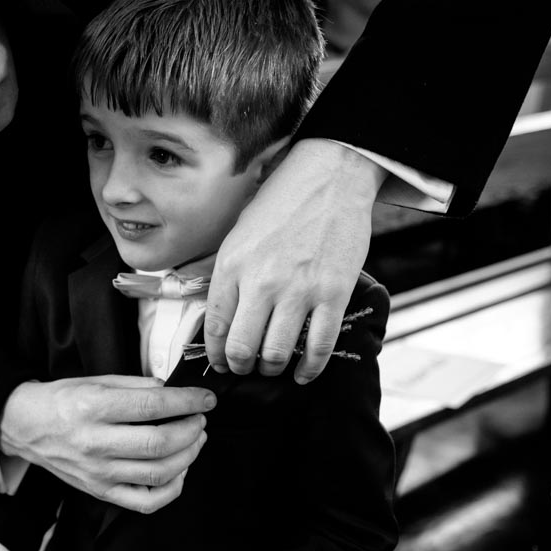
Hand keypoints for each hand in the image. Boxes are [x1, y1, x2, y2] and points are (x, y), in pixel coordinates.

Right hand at [0, 376, 213, 513]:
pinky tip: (178, 470)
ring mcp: (98, 473)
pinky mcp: (101, 492)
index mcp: (93, 407)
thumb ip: (136, 385)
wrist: (27, 427)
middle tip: (199, 419)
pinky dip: (172, 488)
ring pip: (159, 473)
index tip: (205, 398)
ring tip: (194, 439)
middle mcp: (95, 443)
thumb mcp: (96, 380)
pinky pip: (146, 502)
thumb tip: (172, 391)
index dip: (187, 401)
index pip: (152, 406)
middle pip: (160, 443)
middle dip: (192, 429)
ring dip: (189, 455)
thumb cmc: (63, 401)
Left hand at [206, 139, 382, 382]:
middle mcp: (262, 282)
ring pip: (278, 353)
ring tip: (271, 368)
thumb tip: (221, 317)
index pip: (216, 326)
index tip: (221, 362)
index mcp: (232, 266)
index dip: (216, 354)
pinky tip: (302, 374)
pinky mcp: (334, 293)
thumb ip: (228, 276)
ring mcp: (300, 290)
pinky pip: (319, 345)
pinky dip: (309, 368)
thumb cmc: (280, 203)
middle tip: (244, 369)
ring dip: (271, 369)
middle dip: (240, 367)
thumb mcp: (237, 235)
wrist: (329, 176)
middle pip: (243, 347)